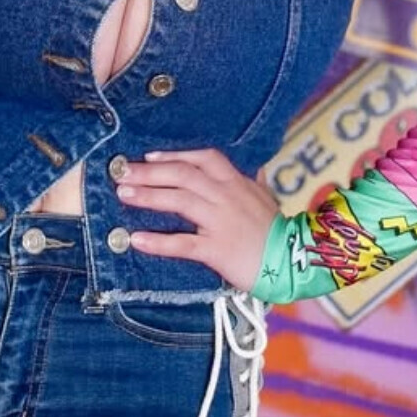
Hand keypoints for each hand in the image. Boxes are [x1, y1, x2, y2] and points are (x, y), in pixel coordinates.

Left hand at [120, 148, 278, 291]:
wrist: (295, 261)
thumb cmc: (277, 231)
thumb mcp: (268, 198)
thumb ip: (256, 182)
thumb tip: (256, 167)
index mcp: (236, 182)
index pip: (203, 158)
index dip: (174, 155)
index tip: (149, 157)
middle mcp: (226, 196)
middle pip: (182, 175)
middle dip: (150, 172)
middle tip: (122, 172)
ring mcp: (221, 222)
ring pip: (180, 201)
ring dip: (148, 196)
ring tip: (123, 194)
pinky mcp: (217, 249)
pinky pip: (183, 243)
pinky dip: (158, 241)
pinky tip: (136, 239)